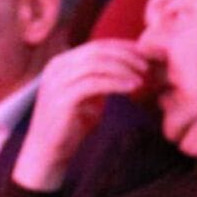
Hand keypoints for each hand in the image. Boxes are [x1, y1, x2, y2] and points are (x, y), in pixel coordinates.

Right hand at [13, 41, 152, 190]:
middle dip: (126, 56)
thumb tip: (130, 67)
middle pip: (97, 51)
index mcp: (62, 63)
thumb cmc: (72, 124)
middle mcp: (57, 67)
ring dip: (123, 69)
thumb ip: (102, 79)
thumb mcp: (90, 96)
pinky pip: (94, 83)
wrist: (48, 150)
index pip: (97, 46)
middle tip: (147, 66)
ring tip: (142, 79)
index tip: (145, 54)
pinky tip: (132, 88)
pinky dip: (116, 83)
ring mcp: (58, 82)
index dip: (123, 47)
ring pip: (96, 64)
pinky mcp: (62, 98)